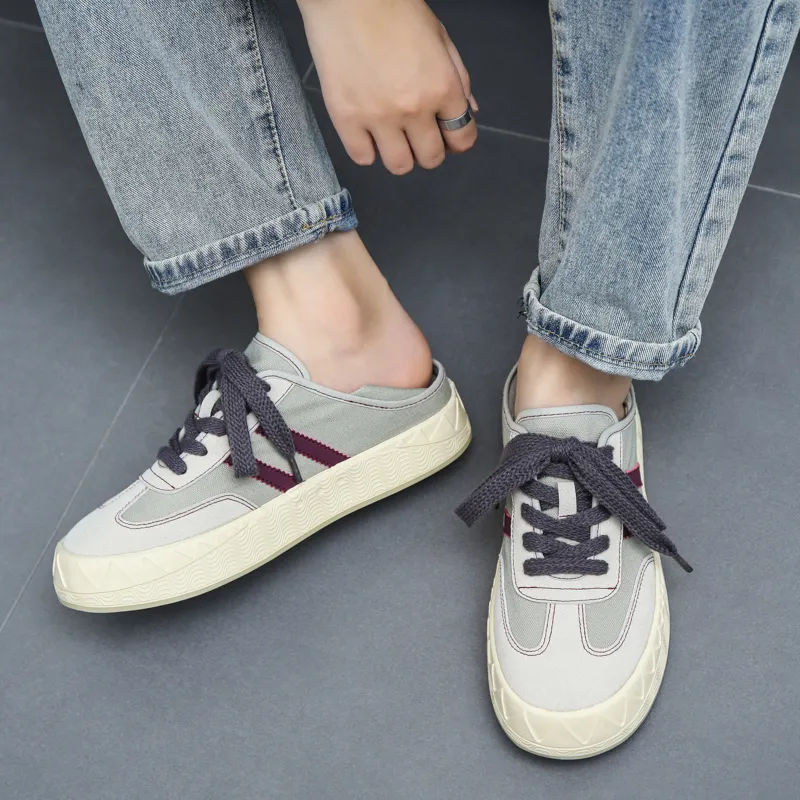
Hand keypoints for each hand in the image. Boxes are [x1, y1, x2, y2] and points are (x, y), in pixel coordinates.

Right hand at [298, 0, 477, 173]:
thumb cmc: (394, 7)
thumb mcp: (439, 37)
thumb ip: (458, 78)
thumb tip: (470, 111)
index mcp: (442, 87)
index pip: (462, 138)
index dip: (457, 139)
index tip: (447, 134)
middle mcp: (414, 108)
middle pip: (431, 159)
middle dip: (429, 150)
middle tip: (418, 134)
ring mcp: (378, 117)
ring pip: (399, 165)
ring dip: (400, 155)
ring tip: (391, 135)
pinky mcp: (346, 118)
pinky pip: (363, 158)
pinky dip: (367, 150)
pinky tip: (367, 131)